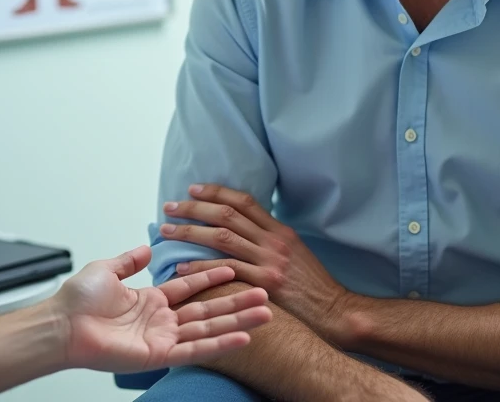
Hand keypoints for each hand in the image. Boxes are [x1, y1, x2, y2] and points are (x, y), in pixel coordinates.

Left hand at [53, 245, 271, 373]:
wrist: (62, 324)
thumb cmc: (77, 301)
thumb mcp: (107, 270)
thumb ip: (129, 261)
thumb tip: (146, 248)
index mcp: (150, 301)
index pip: (189, 288)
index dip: (212, 277)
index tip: (235, 268)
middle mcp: (161, 321)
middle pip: (208, 310)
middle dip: (237, 303)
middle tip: (265, 295)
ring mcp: (163, 339)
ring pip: (209, 329)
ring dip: (238, 322)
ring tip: (265, 314)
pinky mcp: (160, 355)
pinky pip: (196, 350)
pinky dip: (220, 344)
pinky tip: (243, 338)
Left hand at [160, 184, 351, 341]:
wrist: (333, 310)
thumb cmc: (311, 284)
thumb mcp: (296, 251)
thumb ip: (271, 238)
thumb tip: (243, 226)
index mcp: (280, 230)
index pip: (243, 201)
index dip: (216, 192)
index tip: (192, 189)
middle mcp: (273, 240)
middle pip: (226, 215)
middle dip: (194, 208)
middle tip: (169, 207)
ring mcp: (269, 261)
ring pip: (221, 238)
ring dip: (190, 233)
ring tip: (166, 231)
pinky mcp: (265, 283)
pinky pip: (226, 270)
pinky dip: (200, 268)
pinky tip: (181, 268)